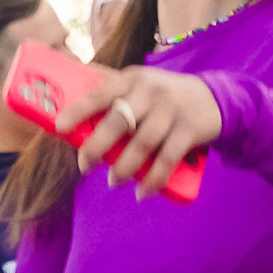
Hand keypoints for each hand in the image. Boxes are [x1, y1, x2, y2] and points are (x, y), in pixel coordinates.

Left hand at [63, 61, 223, 195]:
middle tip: (85, 166)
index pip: (100, 93)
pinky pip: (167, 159)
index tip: (60, 127)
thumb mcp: (139, 87)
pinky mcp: (189, 130)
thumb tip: (65, 112)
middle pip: (119, 120)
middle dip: (98, 146)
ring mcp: (171, 110)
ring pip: (142, 144)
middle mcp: (151, 91)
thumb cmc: (161, 98)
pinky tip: (141, 193)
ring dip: (124, 168)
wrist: (212, 98)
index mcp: (132, 79)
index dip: (79, 110)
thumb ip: (110, 97)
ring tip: (113, 182)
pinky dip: (153, 180)